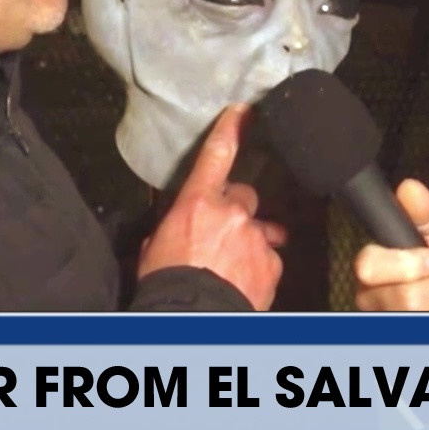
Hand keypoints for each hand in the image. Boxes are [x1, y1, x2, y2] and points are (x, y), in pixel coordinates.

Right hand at [138, 104, 285, 309]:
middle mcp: (231, 213)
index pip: (217, 154)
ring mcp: (255, 237)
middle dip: (236, 210)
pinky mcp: (272, 262)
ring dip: (249, 239)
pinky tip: (244, 280)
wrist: (194, 319)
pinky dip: (260, 265)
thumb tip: (180, 228)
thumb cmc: (167, 285)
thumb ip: (175, 225)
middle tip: (221, 234)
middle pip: (244, 196)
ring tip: (233, 263)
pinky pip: (270, 256)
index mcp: (196, 203)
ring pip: (260, 228)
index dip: (232, 129)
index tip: (244, 110)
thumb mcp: (156, 246)